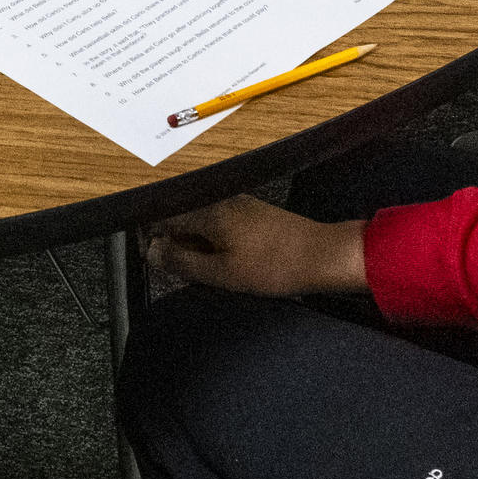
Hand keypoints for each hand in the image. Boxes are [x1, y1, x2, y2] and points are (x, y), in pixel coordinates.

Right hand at [147, 196, 368, 300]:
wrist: (324, 257)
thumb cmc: (276, 265)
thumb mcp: (222, 273)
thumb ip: (183, 262)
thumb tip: (153, 252)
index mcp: (210, 211)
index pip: (165, 217)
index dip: (154, 239)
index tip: (154, 261)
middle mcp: (223, 202)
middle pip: (185, 220)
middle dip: (179, 247)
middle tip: (190, 276)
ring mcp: (241, 206)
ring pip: (205, 226)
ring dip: (201, 249)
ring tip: (214, 274)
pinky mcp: (255, 216)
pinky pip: (224, 228)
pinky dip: (219, 246)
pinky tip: (231, 266)